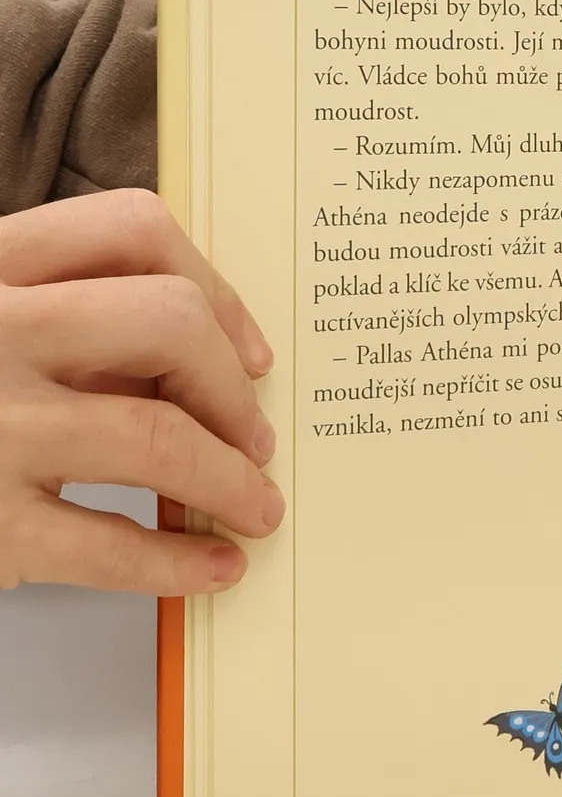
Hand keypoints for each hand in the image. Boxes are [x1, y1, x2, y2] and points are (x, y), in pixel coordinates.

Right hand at [0, 191, 280, 593]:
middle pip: (166, 321)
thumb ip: (71, 329)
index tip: (248, 350)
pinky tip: (212, 568)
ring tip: (255, 507)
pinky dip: (180, 563)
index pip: (130, 227)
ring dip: (231, 479)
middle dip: (233, 387)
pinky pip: (108, 544)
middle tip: (254, 436)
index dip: (216, 288)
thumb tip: (213, 368)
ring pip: (156, 434)